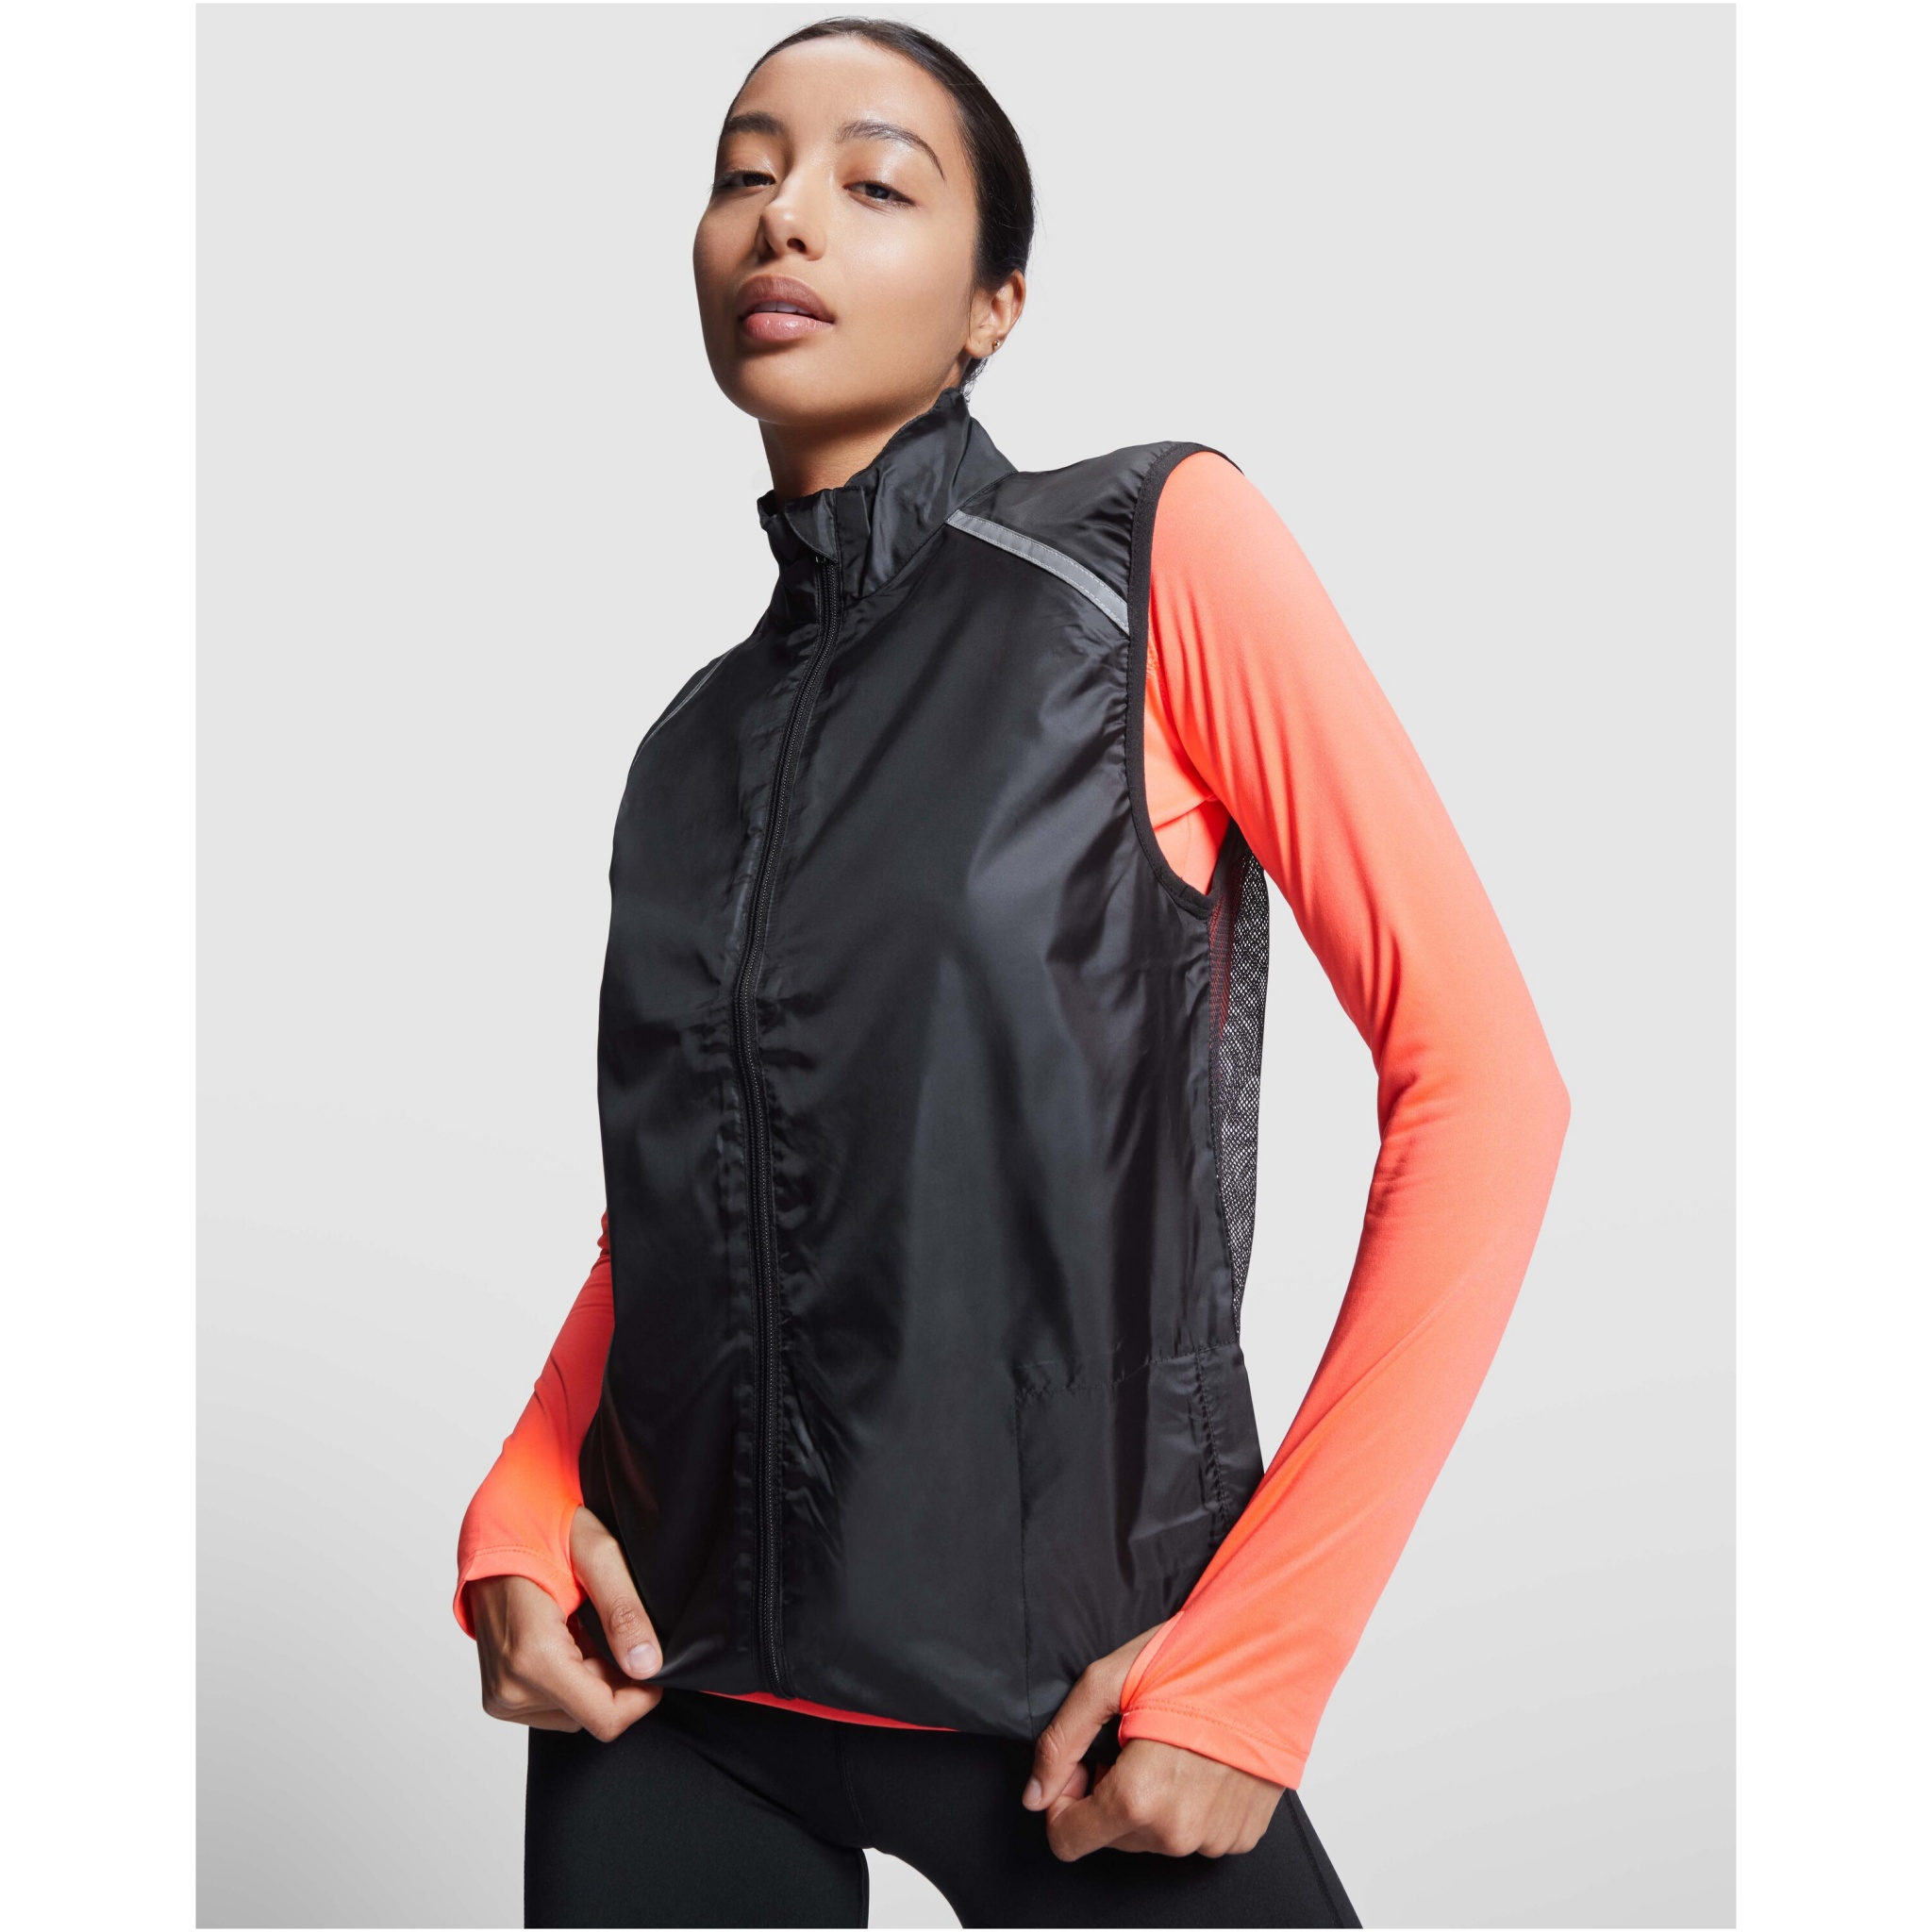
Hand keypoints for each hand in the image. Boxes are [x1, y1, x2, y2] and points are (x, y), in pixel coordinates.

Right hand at [467, 1506, 664, 1740]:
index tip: (651, 1661)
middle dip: (614, 1676)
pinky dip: (572, 1678)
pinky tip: (566, 1639)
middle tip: (606, 1626)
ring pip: (577, 1713)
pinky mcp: (499, 1697)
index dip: (641, 1697)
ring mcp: (500, 1696)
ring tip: (581, 1627)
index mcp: (533, 1656)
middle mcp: (510, 1687)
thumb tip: (648, 1666)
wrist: (493, 1533)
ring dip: (593, 1676)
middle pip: (593, 1714)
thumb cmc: (541, 1532)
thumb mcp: (596, 1554)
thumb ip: (624, 1611)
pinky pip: (555, 1706)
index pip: (605, 1718)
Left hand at [1021, 1623, 1286, 1859]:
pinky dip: (1186, 1803)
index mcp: (1138, 1798)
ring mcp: (1212, 1839)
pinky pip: (1193, 1833)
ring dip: (1147, 1798)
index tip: (1085, 1763)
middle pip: (1109, 1835)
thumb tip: (1035, 1793)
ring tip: (1169, 1744)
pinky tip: (1198, 1761)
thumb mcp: (1108, 1681)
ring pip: (1150, 1836)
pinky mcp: (1240, 1837)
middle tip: (1130, 1739)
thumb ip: (1061, 1742)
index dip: (1064, 1798)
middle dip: (1107, 1792)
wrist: (1274, 1660)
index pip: (1067, 1839)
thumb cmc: (1196, 1660)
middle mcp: (1176, 1832)